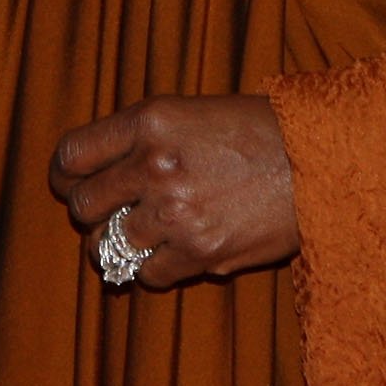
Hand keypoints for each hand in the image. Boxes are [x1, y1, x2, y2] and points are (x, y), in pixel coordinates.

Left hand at [49, 94, 298, 290]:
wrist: (320, 161)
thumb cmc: (261, 131)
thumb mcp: (195, 111)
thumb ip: (146, 135)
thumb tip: (101, 167)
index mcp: (151, 120)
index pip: (72, 154)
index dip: (66, 174)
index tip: (71, 182)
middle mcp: (154, 165)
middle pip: (83, 205)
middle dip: (90, 211)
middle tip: (108, 211)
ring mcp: (174, 213)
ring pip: (108, 245)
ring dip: (118, 243)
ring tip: (140, 233)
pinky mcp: (198, 252)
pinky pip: (147, 274)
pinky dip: (152, 267)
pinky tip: (172, 249)